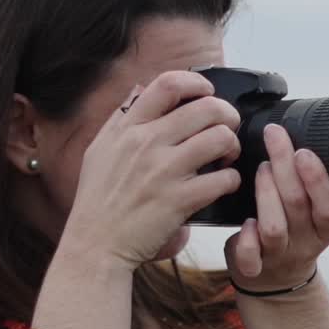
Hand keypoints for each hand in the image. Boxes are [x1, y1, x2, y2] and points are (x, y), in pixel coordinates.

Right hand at [65, 71, 241, 271]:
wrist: (95, 244)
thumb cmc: (97, 200)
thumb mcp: (99, 150)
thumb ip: (121, 118)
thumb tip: (140, 89)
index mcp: (129, 128)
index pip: (168, 84)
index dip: (197, 83)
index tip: (208, 92)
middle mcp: (147, 143)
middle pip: (206, 108)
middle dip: (227, 114)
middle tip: (228, 128)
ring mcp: (164, 172)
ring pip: (220, 139)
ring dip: (232, 145)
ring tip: (227, 156)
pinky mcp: (179, 200)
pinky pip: (222, 179)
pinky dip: (231, 180)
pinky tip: (224, 184)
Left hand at [224, 123, 328, 292]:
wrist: (277, 279)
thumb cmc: (293, 233)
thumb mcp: (312, 212)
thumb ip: (307, 183)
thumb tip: (291, 135)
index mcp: (325, 227)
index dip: (318, 181)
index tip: (304, 151)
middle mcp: (305, 242)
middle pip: (297, 206)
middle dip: (285, 168)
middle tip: (275, 137)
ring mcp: (279, 256)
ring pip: (273, 228)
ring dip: (266, 193)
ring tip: (261, 168)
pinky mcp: (255, 268)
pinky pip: (250, 258)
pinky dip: (246, 239)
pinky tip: (245, 223)